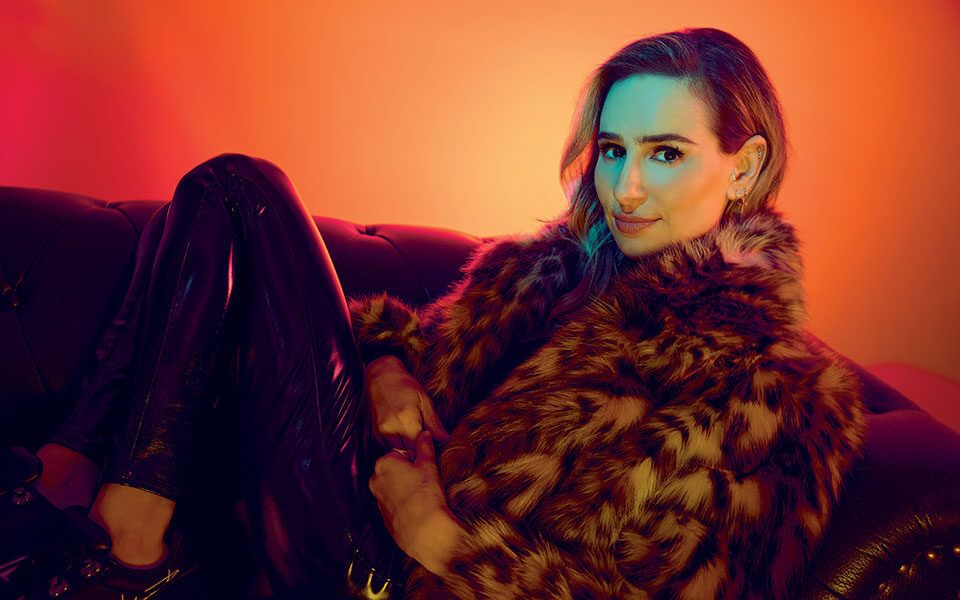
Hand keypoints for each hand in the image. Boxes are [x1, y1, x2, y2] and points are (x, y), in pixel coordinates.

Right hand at [364, 355, 450, 452]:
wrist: (380, 377)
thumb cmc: (405, 385)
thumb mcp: (424, 400)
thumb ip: (434, 423)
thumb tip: (446, 439)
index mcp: (405, 420)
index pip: (420, 447)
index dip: (428, 447)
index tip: (434, 444)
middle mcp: (390, 429)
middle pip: (409, 452)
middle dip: (418, 450)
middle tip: (426, 442)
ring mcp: (381, 432)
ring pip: (399, 451)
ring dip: (408, 449)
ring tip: (414, 436)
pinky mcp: (375, 434)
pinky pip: (390, 447)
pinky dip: (398, 444)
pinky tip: (403, 434)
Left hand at [369, 430, 461, 571]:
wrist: (425, 531)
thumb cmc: (426, 496)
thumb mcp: (428, 465)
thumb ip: (424, 447)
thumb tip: (424, 434)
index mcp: (384, 464)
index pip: (399, 454)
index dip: (414, 459)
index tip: (425, 467)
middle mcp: (375, 481)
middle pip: (394, 471)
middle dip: (408, 473)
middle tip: (425, 480)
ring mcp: (378, 500)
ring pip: (393, 488)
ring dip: (405, 489)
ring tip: (423, 496)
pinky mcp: (384, 517)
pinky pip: (394, 505)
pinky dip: (404, 505)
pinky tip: (418, 508)